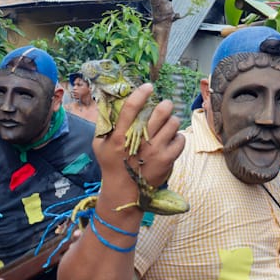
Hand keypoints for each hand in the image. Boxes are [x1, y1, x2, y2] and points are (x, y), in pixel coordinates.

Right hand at [92, 83, 184, 203]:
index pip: (131, 109)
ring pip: (173, 123)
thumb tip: (108, 102)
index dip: (141, 94)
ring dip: (171, 121)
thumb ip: (104, 124)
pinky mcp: (167, 160)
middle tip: (165, 106)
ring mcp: (155, 151)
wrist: (124, 192)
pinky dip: (177, 137)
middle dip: (165, 105)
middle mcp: (139, 142)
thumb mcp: (99, 144)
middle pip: (160, 112)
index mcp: (120, 136)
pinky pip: (180, 139)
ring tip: (167, 125)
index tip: (148, 86)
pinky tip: (171, 140)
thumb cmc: (111, 165)